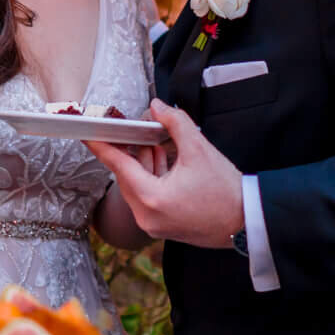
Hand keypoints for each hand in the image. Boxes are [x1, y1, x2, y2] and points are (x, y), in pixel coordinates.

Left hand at [84, 100, 244, 248]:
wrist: (247, 221)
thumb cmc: (226, 190)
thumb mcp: (200, 149)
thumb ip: (175, 123)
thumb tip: (157, 106)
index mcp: (152, 198)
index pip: (118, 165)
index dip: (101, 146)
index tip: (86, 133)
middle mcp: (147, 216)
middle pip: (126, 177)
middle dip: (129, 151)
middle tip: (129, 129)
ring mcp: (154, 225)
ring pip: (137, 188)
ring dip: (142, 164)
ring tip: (153, 142)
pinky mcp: (163, 228)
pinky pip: (147, 198)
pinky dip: (151, 179)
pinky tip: (161, 161)